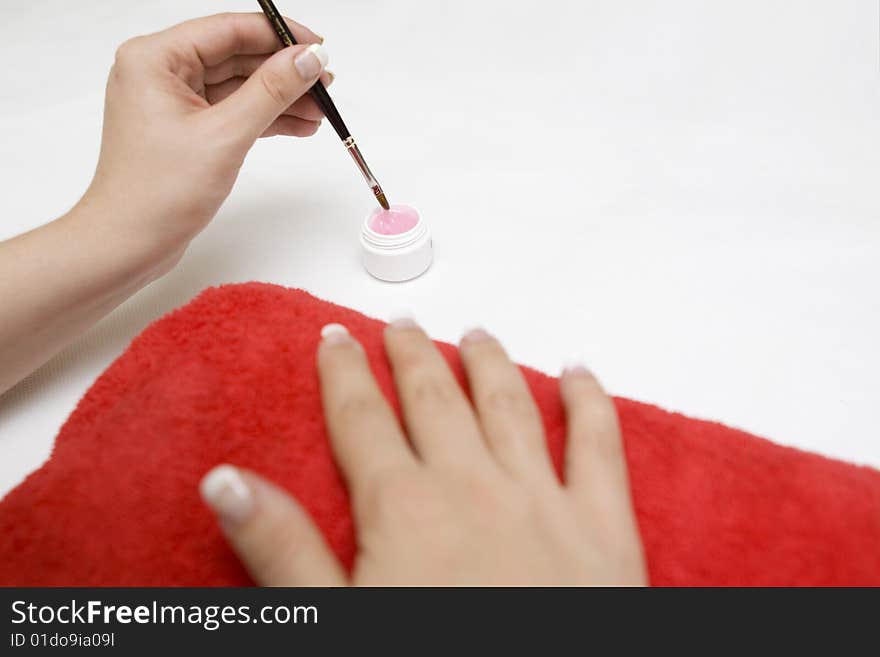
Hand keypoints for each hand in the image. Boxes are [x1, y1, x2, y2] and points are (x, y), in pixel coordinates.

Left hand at [83, 13, 330, 261]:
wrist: (128, 244)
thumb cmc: (157, 194)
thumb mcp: (225, 136)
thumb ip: (271, 91)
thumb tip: (308, 59)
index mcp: (154, 59)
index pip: (228, 29)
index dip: (279, 36)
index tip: (318, 48)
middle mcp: (159, 72)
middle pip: (235, 56)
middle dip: (283, 72)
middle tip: (325, 85)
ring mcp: (171, 102)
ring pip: (237, 86)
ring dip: (279, 98)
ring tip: (319, 113)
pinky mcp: (184, 130)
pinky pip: (231, 111)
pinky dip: (264, 118)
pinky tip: (297, 126)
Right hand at [200, 320, 647, 585]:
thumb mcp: (337, 623)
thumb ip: (281, 550)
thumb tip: (226, 482)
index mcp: (404, 508)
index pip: (362, 420)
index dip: (345, 373)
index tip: (336, 339)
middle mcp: (472, 485)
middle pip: (434, 398)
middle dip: (413, 356)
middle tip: (401, 326)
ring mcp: (541, 498)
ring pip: (508, 405)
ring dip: (488, 363)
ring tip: (475, 334)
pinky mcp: (602, 524)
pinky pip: (598, 444)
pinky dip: (589, 400)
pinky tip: (578, 372)